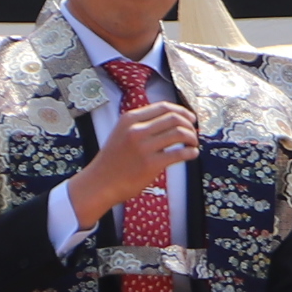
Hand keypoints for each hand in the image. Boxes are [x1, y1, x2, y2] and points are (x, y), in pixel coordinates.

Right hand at [72, 107, 199, 222]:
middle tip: (193, 132)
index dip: (182, 111)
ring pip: (180, 133)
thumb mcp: (121, 133)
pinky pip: (180, 153)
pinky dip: (191, 152)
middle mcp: (136, 130)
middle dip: (189, 125)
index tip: (190, 118)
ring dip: (192, 138)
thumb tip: (174, 119)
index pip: (164, 107)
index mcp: (129, 119)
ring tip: (193, 144)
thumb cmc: (113, 160)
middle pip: (175, 118)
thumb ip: (142, 124)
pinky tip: (192, 154)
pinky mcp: (150, 164)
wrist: (98, 184)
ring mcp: (143, 147)